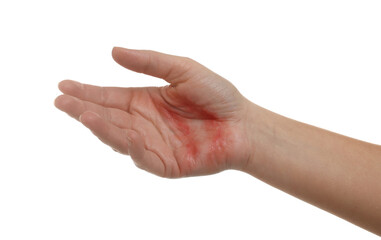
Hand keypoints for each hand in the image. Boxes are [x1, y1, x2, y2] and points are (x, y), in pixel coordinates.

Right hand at [55, 47, 251, 177]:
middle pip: (107, 117)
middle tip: (62, 101)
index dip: (86, 92)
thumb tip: (113, 51)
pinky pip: (142, 156)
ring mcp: (152, 144)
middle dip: (83, 109)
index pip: (108, 96)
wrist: (243, 124)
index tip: (63, 86)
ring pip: (119, 138)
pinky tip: (123, 134)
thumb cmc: (217, 95)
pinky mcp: (164, 163)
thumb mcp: (183, 70)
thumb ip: (150, 62)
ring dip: (101, 127)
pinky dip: (131, 147)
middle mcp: (143, 123)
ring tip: (84, 115)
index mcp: (144, 100)